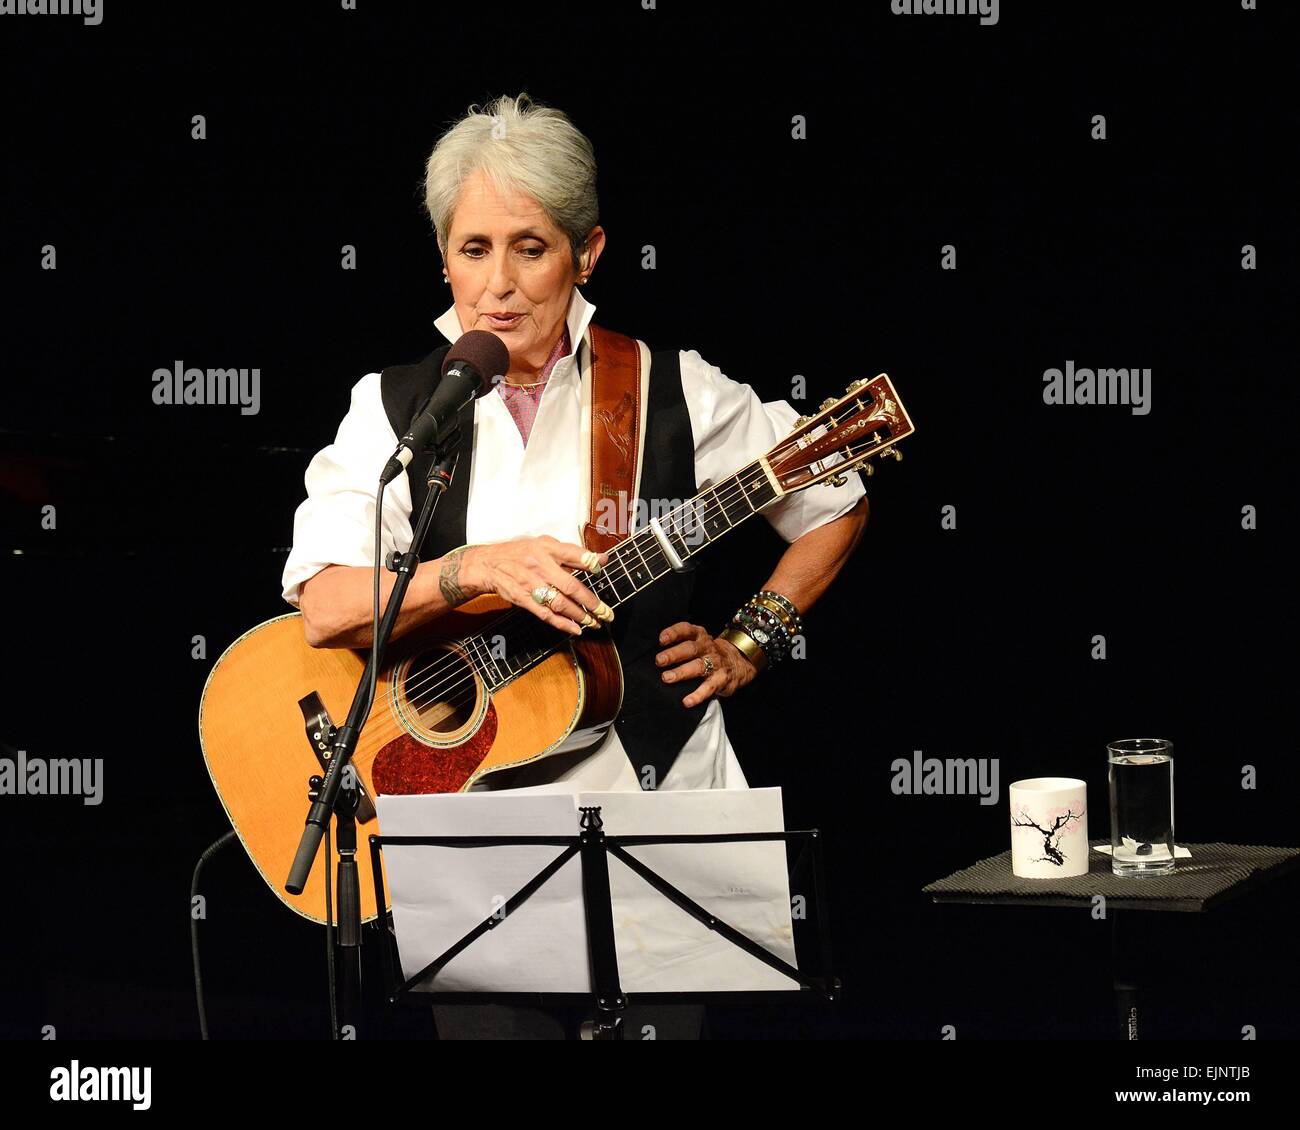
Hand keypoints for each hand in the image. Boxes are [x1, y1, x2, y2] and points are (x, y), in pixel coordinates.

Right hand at [455, 536, 612, 635]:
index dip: (588, 562)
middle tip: (606, 612)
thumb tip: (601, 559)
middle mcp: (539, 565)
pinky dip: (561, 623)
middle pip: (569, 585)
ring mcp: (530, 584)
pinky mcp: (522, 599)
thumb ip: (572, 553)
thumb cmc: (520, 553)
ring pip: (559, 603)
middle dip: (590, 601)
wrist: (487, 564)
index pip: (572, 553)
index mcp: (546, 548)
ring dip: (579, 615)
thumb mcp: (544, 545)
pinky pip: (545, 613)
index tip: (601, 568)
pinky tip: (575, 629)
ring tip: (594, 623)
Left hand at [655, 621, 758, 707]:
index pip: (686, 630)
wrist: (740, 662)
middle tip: (659, 661)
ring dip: (682, 672)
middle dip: (674, 654)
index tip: (661, 639)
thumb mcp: (699, 642)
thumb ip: (681, 644)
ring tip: (667, 678)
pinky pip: (709, 687)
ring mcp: (716, 663)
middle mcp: (708, 647)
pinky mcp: (722, 679)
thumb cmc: (709, 653)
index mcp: (700, 636)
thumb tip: (654, 654)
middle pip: (690, 648)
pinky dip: (698, 695)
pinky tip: (687, 701)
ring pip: (699, 666)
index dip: (674, 633)